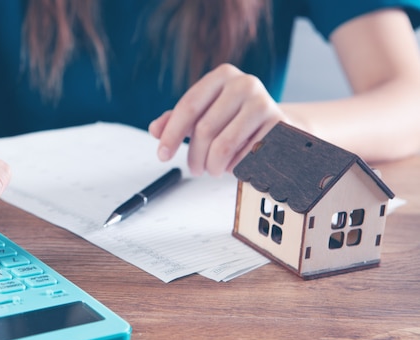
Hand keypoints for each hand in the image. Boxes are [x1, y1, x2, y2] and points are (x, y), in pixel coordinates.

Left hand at [149, 63, 287, 175]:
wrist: (275, 125)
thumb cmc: (233, 119)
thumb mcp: (204, 114)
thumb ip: (176, 120)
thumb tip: (156, 130)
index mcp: (222, 75)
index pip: (189, 106)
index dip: (172, 134)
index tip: (162, 155)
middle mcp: (244, 83)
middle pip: (204, 129)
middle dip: (194, 156)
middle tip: (194, 169)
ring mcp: (264, 103)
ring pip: (223, 145)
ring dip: (212, 165)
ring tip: (212, 170)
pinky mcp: (278, 127)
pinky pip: (245, 156)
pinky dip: (234, 167)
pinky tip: (234, 165)